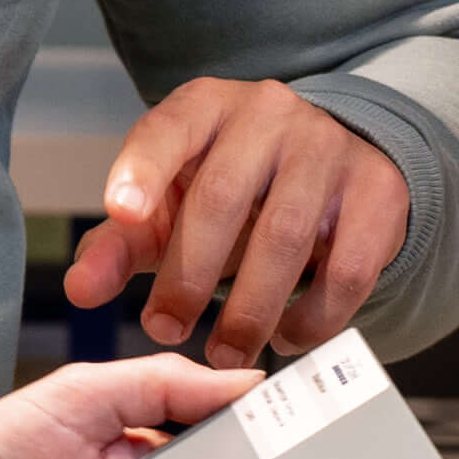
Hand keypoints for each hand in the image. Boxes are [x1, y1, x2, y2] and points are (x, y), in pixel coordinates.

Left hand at [67, 76, 410, 363]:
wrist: (327, 164)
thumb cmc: (228, 189)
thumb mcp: (168, 206)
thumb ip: (120, 244)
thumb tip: (81, 289)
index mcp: (204, 108)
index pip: (167, 130)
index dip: (142, 171)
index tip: (122, 213)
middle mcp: (267, 113)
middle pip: (221, 198)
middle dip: (188, 277)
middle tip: (168, 329)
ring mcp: (328, 147)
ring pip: (286, 237)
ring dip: (250, 310)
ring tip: (225, 351)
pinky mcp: (378, 190)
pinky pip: (347, 267)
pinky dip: (315, 316)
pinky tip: (289, 336)